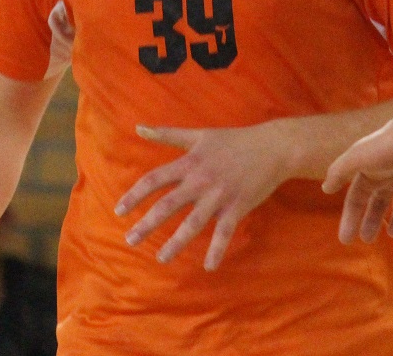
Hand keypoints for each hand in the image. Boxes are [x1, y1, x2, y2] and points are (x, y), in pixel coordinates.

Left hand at [115, 121, 295, 270]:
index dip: (135, 195)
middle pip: (168, 205)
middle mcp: (200, 180)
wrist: (273, 147)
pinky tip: (209, 267)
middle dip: (147, 224)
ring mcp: (219, 195)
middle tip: (129, 240)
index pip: (154, 180)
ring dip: (176, 243)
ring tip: (161, 258)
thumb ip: (167, 134)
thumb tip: (138, 127)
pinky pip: (224, 233)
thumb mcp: (198, 135)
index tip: (119, 211)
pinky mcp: (238, 206)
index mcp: (189, 162)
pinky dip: (217, 250)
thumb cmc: (233, 140)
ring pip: (193, 223)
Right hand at [321, 111, 392, 244]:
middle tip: (367, 239)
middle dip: (372, 220)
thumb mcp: (356, 158)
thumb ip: (339, 171)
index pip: (357, 197)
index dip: (350, 217)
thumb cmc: (387, 145)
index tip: (346, 239)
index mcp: (371, 170)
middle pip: (379, 202)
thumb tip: (324, 188)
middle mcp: (391, 175)